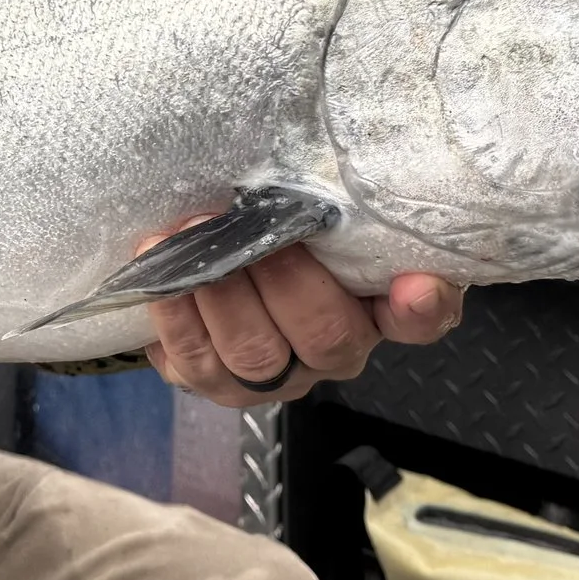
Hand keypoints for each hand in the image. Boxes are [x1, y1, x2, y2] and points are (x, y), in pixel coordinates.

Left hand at [144, 232, 462, 409]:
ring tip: (192, 238)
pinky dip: (172, 315)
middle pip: (324, 337)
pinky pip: (192, 363)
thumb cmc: (284, 224)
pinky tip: (157, 269)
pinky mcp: (212, 379)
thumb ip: (352, 204)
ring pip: (254, 357)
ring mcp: (271, 375)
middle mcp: (332, 352)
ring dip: (220, 295)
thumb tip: (364, 200)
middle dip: (286, 281)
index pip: (419, 320)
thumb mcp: (325, 209)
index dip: (421, 308)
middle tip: (253, 231)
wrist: (215, 249)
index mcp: (376, 308)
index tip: (416, 284)